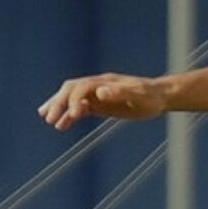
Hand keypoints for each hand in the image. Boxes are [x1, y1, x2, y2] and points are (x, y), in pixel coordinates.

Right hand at [40, 74, 166, 128]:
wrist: (160, 97)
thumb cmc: (152, 96)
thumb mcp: (139, 95)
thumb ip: (120, 92)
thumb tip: (101, 91)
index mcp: (106, 82)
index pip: (83, 88)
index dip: (76, 99)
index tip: (75, 115)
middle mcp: (98, 86)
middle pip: (71, 90)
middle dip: (59, 102)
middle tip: (49, 118)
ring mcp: (97, 95)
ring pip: (72, 98)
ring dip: (59, 107)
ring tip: (47, 119)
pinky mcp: (100, 104)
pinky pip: (81, 109)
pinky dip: (70, 116)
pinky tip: (62, 126)